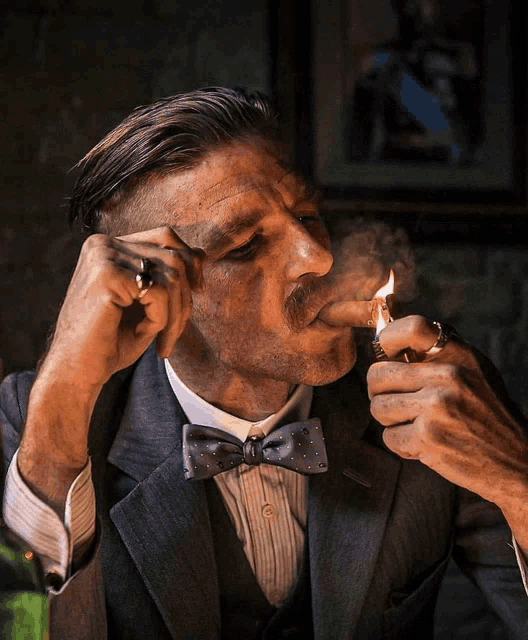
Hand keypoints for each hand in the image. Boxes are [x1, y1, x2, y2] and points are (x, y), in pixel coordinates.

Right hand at [42, 226, 203, 390]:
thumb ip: (168, 275)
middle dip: (185, 297)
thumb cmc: (111, 341)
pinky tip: (146, 334)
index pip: (164, 236)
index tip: (200, 290)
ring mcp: (103, 256)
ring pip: (170, 276)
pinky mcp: (106, 276)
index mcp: (109, 246)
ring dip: (177, 314)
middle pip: (172, 257)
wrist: (76, 371)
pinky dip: (161, 319)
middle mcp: (103, 244)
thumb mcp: (147, 303)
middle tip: (177, 331)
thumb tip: (202, 253)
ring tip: (164, 341)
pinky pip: (158, 293)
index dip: (189, 260)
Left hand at [367, 316, 527, 511]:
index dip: (388, 339)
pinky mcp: (428, 438)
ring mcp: (436, 407)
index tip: (387, 353)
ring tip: (414, 423)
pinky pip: (389, 437)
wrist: (516, 459)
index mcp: (458, 354)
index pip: (412, 327)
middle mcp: (447, 377)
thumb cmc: (487, 412)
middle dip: (380, 391)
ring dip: (390, 420)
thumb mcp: (472, 369)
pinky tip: (424, 444)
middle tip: (396, 400)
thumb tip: (384, 342)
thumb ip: (435, 354)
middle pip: (377, 374)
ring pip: (378, 407)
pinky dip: (401, 444)